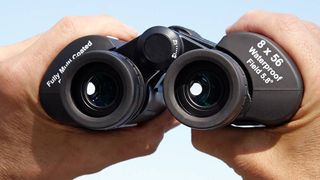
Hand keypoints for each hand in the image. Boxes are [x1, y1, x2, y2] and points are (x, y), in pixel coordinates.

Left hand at [0, 15, 177, 178]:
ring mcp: (4, 59)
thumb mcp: (84, 158)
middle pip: (66, 28)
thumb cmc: (24, 167)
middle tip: (125, 49)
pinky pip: (40, 43)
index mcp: (21, 78)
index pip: (73, 30)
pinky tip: (79, 64)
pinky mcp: (5, 62)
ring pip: (53, 33)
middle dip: (104, 33)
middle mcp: (7, 61)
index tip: (134, 38)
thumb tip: (165, 121)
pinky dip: (67, 49)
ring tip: (105, 58)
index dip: (111, 27)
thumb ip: (133, 141)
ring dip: (85, 41)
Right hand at [191, 10, 319, 178]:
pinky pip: (318, 53)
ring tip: (255, 46)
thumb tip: (194, 125)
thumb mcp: (254, 162)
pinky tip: (280, 64)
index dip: (252, 22)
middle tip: (238, 37)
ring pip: (312, 37)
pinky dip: (296, 49)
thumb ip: (215, 140)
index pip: (287, 30)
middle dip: (263, 26)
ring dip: (281, 35)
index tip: (230, 32)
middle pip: (300, 27)